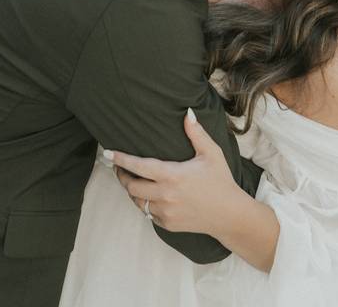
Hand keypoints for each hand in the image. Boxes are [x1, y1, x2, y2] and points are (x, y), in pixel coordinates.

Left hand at [108, 109, 239, 235]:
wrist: (230, 214)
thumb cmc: (220, 180)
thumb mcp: (211, 153)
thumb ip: (196, 133)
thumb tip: (187, 112)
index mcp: (172, 175)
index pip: (138, 166)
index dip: (121, 159)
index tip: (108, 153)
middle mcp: (165, 195)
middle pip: (131, 186)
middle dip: (122, 175)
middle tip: (120, 167)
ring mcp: (165, 212)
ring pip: (137, 201)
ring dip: (132, 190)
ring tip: (133, 179)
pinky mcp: (167, 224)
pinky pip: (148, 213)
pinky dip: (145, 203)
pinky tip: (150, 195)